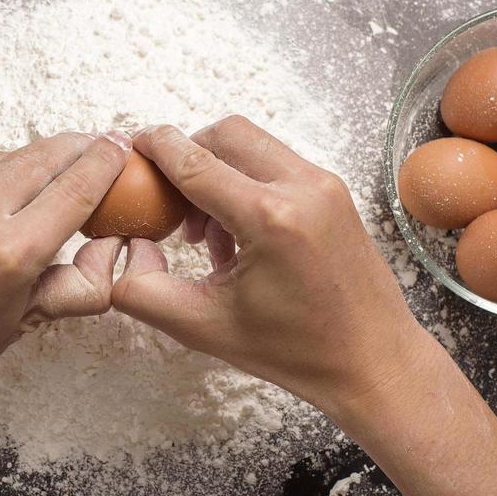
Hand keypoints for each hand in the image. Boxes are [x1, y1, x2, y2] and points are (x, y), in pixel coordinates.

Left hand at [0, 131, 130, 413]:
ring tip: (62, 163)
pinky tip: (13, 182)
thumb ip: (79, 282)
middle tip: (103, 144)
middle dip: (80, 147)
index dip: (106, 162)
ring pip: (9, 156)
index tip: (122, 149)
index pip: (76, 187)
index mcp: (12, 253)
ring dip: (41, 156)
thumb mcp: (26, 322)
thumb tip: (112, 246)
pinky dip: (1, 169)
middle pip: (46, 157)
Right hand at [109, 116, 430, 416]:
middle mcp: (302, 188)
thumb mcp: (203, 328)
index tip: (128, 146)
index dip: (154, 148)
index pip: (194, 161)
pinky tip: (237, 236)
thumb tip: (123, 250)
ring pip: (252, 145)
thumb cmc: (297, 352)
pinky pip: (276, 164)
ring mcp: (325, 185)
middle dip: (186, 156)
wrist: (374, 361)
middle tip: (168, 203)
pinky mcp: (335, 191)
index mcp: (270, 219)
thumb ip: (143, 290)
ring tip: (206, 234)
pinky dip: (246, 182)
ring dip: (217, 172)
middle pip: (225, 134)